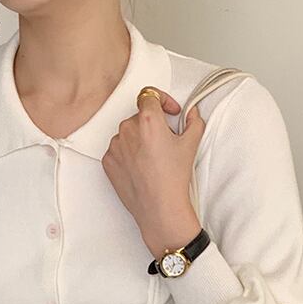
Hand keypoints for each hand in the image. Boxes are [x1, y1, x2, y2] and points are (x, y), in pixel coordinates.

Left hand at [101, 87, 204, 257]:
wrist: (159, 209)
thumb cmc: (174, 179)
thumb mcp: (191, 145)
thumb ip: (194, 121)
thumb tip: (192, 113)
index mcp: (147, 120)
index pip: (149, 95)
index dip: (162, 100)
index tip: (169, 112)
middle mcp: (127, 129)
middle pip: (139, 116)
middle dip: (153, 125)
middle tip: (165, 143)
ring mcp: (115, 146)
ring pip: (128, 133)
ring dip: (139, 140)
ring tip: (153, 160)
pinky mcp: (108, 161)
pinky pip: (118, 150)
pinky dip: (128, 155)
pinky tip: (141, 168)